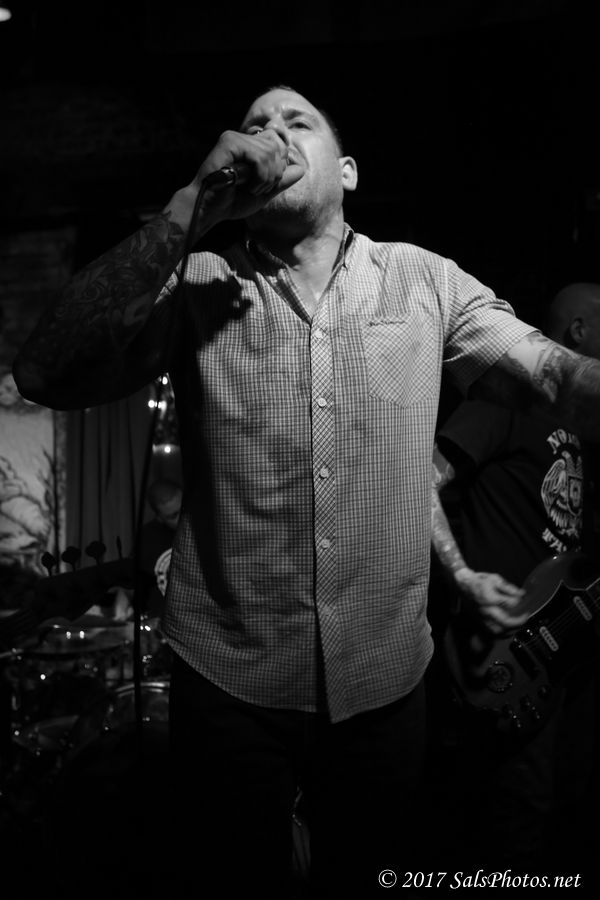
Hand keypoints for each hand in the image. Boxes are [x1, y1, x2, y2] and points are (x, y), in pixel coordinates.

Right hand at [187, 127, 304, 229]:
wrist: (210, 210)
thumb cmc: (232, 202)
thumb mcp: (264, 192)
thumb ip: (281, 180)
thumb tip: (302, 169)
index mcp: (248, 146)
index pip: (278, 143)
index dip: (280, 165)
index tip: (268, 185)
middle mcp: (242, 138)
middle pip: (277, 146)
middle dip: (275, 173)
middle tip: (261, 189)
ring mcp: (234, 138)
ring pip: (270, 151)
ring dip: (267, 177)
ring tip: (253, 189)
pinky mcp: (228, 143)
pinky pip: (258, 155)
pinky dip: (260, 175)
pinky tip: (249, 186)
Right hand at [454, 567, 527, 634]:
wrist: (463, 585)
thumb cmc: (479, 581)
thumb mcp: (495, 579)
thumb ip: (509, 587)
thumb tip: (521, 594)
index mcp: (490, 598)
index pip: (510, 604)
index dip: (519, 602)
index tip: (523, 599)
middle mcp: (486, 610)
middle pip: (505, 621)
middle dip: (518, 621)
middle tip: (525, 616)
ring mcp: (483, 617)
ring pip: (498, 630)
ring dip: (510, 630)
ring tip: (518, 625)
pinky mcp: (480, 621)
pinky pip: (492, 632)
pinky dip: (501, 633)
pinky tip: (508, 630)